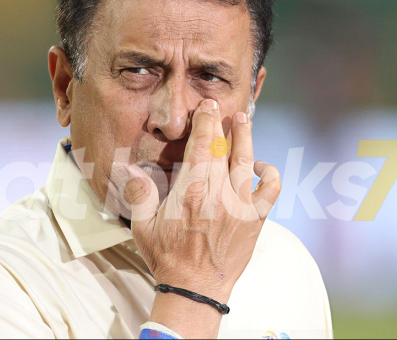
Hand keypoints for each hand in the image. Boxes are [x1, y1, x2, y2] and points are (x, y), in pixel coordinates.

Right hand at [111, 98, 280, 335]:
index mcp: (190, 192)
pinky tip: (260, 166)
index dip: (205, 121)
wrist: (196, 290)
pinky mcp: (255, 219)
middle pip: (224, 148)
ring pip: (247, 162)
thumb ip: (139, 192)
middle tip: (219, 107)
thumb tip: (126, 166)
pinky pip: (270, 191)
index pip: (201, 146)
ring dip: (246, 137)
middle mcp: (218, 195)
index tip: (205, 107)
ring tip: (244, 119)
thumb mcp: (143, 226)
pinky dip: (269, 174)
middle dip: (222, 123)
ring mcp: (240, 207)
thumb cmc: (167, 257)